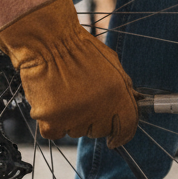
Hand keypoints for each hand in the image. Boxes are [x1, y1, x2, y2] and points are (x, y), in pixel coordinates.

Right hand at [0, 0, 138, 147]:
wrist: (47, 40)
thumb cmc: (78, 48)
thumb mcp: (112, 64)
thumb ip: (122, 88)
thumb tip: (130, 105)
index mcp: (118, 95)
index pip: (127, 127)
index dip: (121, 134)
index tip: (115, 138)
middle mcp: (98, 109)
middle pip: (99, 130)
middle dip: (94, 119)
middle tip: (83, 99)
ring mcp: (74, 117)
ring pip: (77, 131)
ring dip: (72, 119)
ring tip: (65, 94)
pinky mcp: (51, 120)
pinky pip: (55, 132)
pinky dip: (53, 122)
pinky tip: (53, 103)